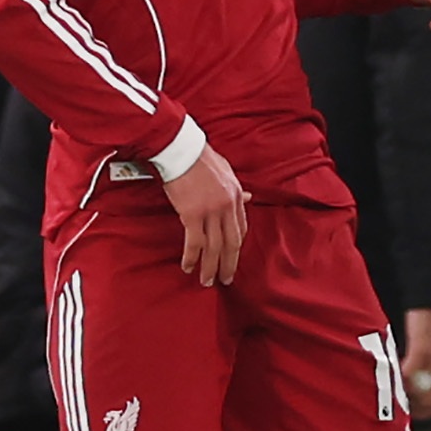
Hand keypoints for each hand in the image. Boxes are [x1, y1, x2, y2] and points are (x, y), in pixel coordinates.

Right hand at [164, 143, 248, 285]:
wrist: (182, 149)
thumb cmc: (200, 158)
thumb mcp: (226, 171)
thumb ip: (237, 188)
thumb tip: (248, 197)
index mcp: (236, 195)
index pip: (241, 228)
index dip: (236, 247)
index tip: (232, 258)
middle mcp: (227, 206)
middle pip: (231, 243)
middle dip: (228, 264)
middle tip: (226, 279)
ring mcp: (211, 211)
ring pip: (214, 247)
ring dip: (210, 267)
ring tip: (207, 281)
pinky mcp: (192, 214)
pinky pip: (194, 242)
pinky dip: (192, 257)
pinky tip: (188, 267)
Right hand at [401, 308, 430, 419]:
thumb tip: (419, 387)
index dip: (426, 413)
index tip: (412, 413)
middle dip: (415, 409)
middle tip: (400, 406)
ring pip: (419, 392)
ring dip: (406, 395)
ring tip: (394, 390)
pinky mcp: (423, 351)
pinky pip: (409, 374)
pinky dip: (400, 377)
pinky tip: (394, 371)